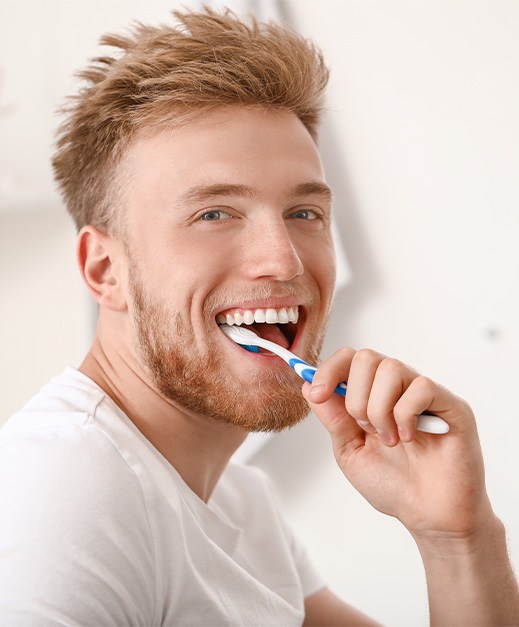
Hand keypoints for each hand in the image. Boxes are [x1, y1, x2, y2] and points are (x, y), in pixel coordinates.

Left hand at [302, 348, 493, 540]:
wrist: (429, 517)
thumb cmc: (394, 485)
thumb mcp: (350, 450)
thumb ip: (333, 417)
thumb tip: (309, 386)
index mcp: (374, 394)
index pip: (349, 359)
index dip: (328, 370)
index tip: (317, 392)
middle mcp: (399, 388)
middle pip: (366, 358)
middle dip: (355, 399)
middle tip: (367, 430)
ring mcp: (426, 394)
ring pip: (391, 368)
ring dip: (380, 410)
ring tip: (389, 440)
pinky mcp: (451, 405)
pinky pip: (421, 387)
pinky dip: (406, 416)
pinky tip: (410, 437)